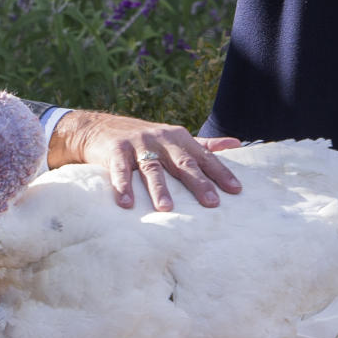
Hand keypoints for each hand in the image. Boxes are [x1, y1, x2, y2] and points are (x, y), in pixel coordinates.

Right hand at [49, 110, 242, 210]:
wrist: (99, 128)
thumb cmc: (146, 139)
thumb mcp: (176, 138)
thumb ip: (205, 145)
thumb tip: (237, 144)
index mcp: (179, 139)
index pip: (204, 158)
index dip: (220, 173)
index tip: (236, 189)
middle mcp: (161, 140)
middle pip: (182, 163)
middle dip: (198, 183)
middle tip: (212, 202)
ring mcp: (138, 145)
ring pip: (152, 168)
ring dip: (160, 189)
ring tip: (167, 209)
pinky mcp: (115, 151)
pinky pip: (120, 171)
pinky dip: (122, 186)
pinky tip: (127, 204)